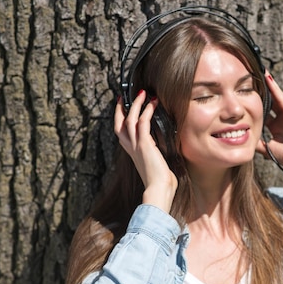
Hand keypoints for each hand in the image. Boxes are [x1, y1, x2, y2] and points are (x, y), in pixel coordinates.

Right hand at [114, 91, 177, 211]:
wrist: (159, 189)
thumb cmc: (161, 183)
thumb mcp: (156, 165)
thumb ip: (156, 156)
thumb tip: (163, 154)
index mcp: (133, 153)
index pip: (121, 133)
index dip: (120, 119)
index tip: (123, 108)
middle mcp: (131, 148)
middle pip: (120, 123)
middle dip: (122, 108)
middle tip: (126, 96)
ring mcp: (136, 146)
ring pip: (130, 119)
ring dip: (136, 104)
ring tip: (143, 93)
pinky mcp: (145, 144)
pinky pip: (143, 122)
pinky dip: (147, 111)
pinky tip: (153, 104)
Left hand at [255, 72, 282, 192]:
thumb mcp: (268, 150)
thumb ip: (257, 144)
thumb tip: (242, 141)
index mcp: (274, 127)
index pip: (262, 113)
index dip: (253, 104)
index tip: (243, 95)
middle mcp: (280, 119)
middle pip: (268, 101)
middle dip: (260, 91)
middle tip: (251, 77)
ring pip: (274, 97)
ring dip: (267, 84)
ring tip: (259, 70)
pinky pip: (281, 99)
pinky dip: (274, 89)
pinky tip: (268, 79)